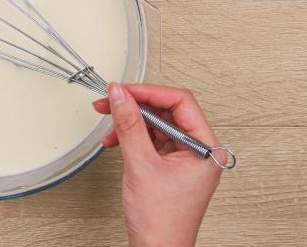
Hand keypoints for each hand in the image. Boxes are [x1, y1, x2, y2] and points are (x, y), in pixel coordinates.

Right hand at [94, 84, 222, 246]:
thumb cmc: (162, 223)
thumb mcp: (141, 165)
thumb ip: (129, 124)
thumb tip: (120, 94)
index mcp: (205, 147)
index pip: (180, 102)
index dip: (150, 92)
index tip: (125, 90)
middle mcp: (197, 149)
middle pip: (166, 110)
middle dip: (135, 104)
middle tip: (112, 99)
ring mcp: (183, 157)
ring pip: (155, 122)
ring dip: (129, 120)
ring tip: (108, 117)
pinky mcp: (169, 163)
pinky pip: (149, 137)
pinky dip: (130, 135)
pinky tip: (114, 139)